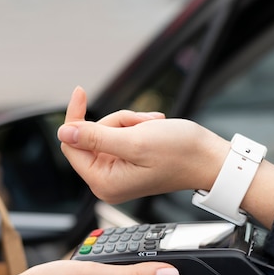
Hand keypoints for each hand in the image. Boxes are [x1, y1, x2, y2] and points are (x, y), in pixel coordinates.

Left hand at [58, 87, 229, 202]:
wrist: (209, 158)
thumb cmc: (179, 153)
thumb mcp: (134, 140)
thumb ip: (94, 138)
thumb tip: (63, 132)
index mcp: (104, 182)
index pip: (71, 146)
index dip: (75, 118)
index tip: (81, 92)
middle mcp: (108, 182)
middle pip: (89, 138)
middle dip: (115, 122)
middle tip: (140, 122)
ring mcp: (118, 174)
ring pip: (106, 133)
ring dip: (129, 123)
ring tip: (151, 126)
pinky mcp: (128, 164)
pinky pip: (119, 136)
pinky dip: (135, 127)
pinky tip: (154, 129)